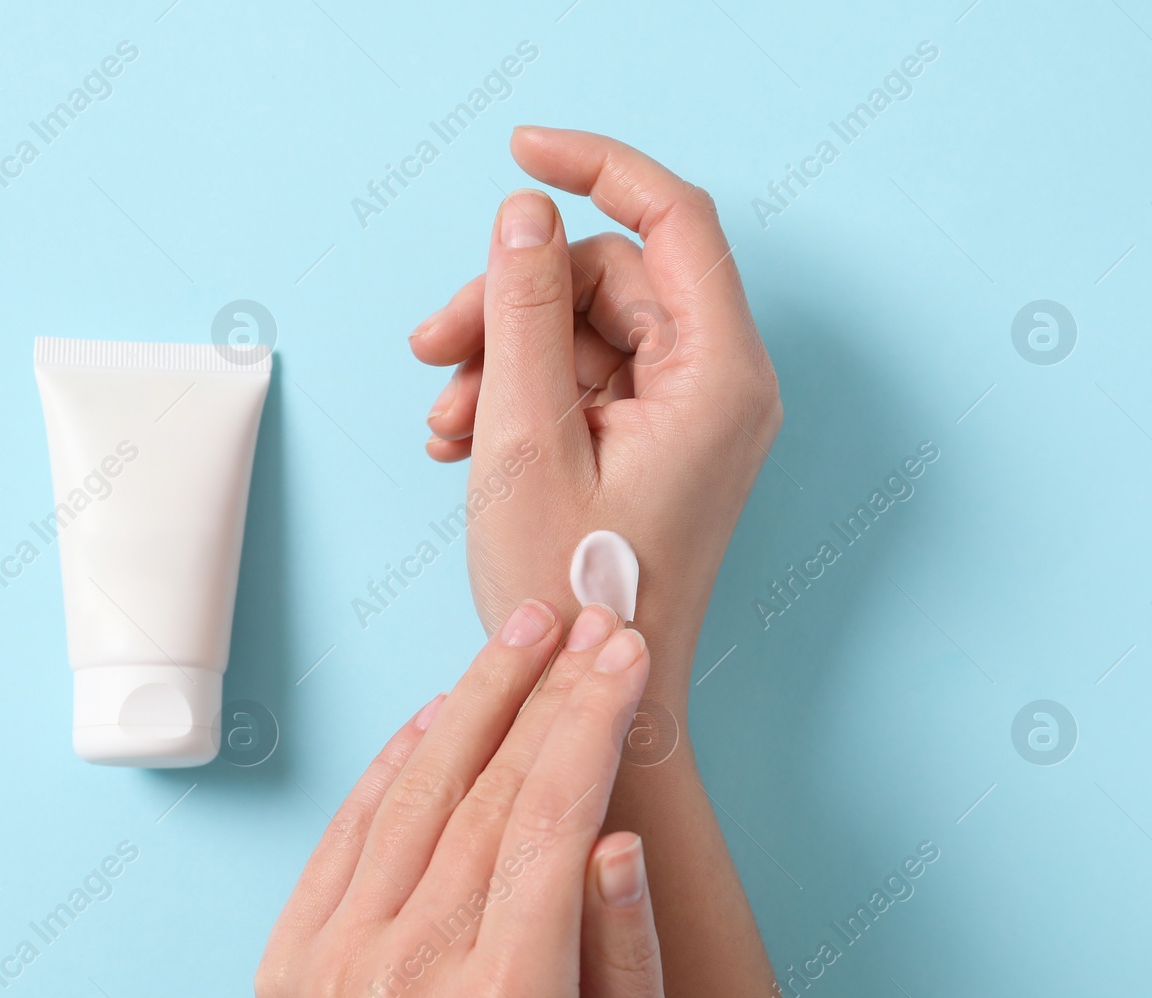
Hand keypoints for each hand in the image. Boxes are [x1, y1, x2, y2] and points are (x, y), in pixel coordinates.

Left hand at [256, 602, 675, 997]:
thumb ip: (618, 964)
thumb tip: (612, 835)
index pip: (554, 818)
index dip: (593, 718)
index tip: (624, 653)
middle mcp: (401, 986)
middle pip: (486, 790)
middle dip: (543, 690)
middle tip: (584, 620)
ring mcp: (328, 975)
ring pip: (412, 794)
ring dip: (470, 702)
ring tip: (520, 639)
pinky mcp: (285, 970)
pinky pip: (347, 834)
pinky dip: (397, 764)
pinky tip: (440, 713)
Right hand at [410, 127, 780, 668]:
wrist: (594, 695)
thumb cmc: (574, 594)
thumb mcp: (524, 441)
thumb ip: (522, 313)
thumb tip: (522, 216)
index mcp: (718, 376)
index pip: (671, 217)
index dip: (595, 166)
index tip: (520, 149)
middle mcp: (719, 384)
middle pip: (611, 278)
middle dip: (513, 303)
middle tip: (433, 350)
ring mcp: (690, 414)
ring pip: (586, 327)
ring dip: (504, 358)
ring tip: (448, 425)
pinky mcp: (657, 439)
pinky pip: (585, 378)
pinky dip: (522, 394)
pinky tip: (467, 438)